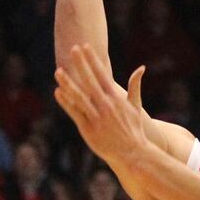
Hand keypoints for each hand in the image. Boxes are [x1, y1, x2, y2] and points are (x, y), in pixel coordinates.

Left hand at [54, 45, 151, 169]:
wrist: (132, 152)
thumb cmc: (134, 129)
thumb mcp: (136, 106)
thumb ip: (135, 86)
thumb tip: (141, 67)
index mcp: (116, 98)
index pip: (102, 74)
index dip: (93, 60)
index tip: (85, 47)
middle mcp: (105, 105)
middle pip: (90, 81)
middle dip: (80, 64)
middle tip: (72, 49)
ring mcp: (96, 117)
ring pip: (79, 97)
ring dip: (68, 83)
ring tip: (58, 71)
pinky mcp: (88, 129)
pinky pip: (75, 113)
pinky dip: (66, 103)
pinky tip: (58, 93)